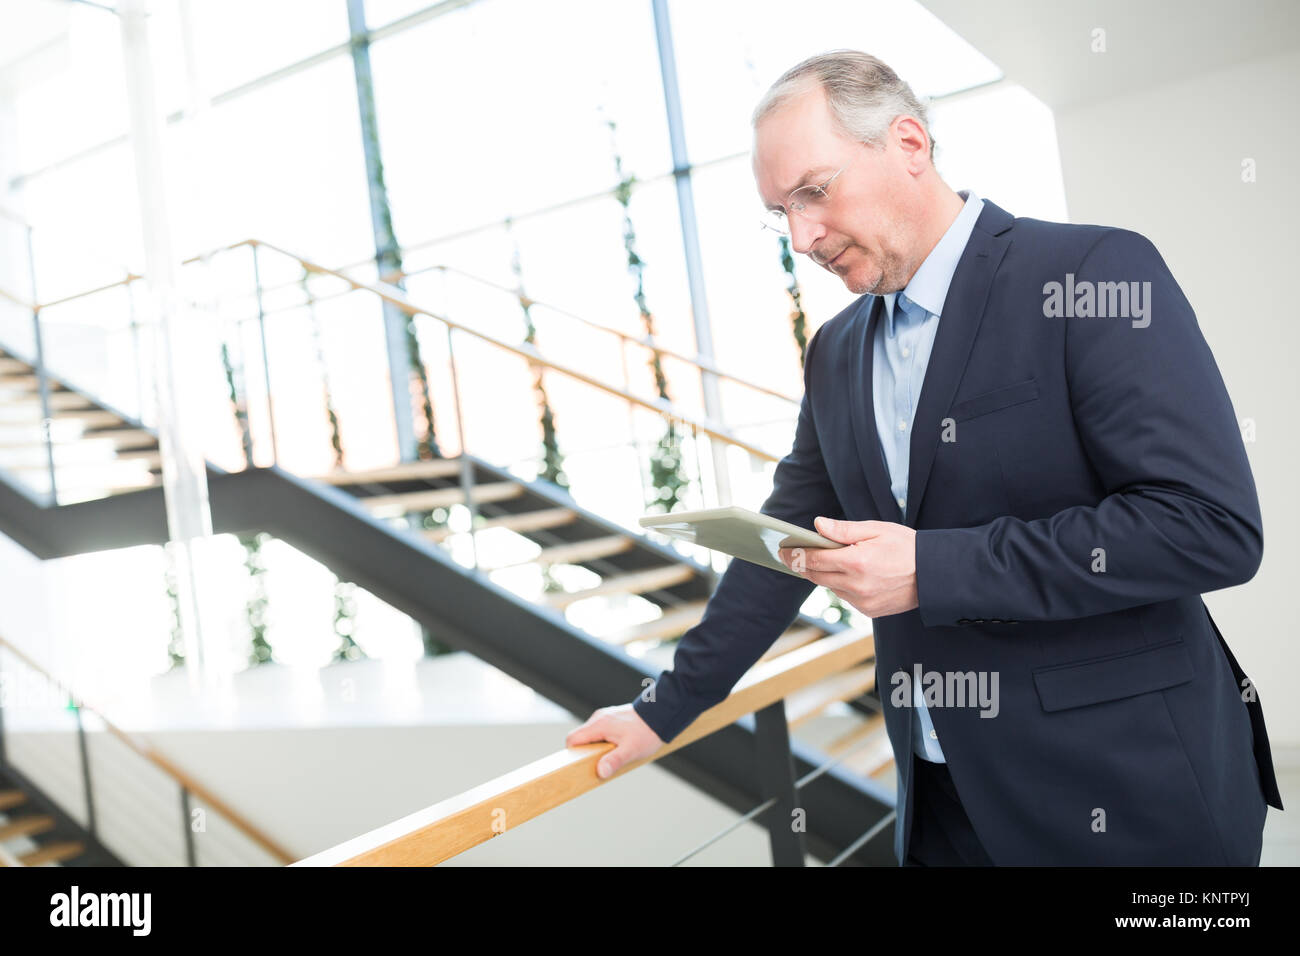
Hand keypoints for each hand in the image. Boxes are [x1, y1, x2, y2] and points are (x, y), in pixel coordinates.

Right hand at [565, 703, 664, 778]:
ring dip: (596, 747)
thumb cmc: (647, 732)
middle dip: (585, 752)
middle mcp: (599, 718)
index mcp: (599, 725)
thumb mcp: (631, 751)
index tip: (580, 765)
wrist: (661, 714)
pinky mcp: (612, 717)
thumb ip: (614, 761)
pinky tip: (617, 747)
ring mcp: (605, 716)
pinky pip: (600, 731)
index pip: (572, 739)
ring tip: (611, 755)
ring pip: (590, 734)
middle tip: (598, 763)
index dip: (573, 754)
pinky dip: (603, 740)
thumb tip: (600, 772)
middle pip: (580, 738)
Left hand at [777, 516, 918, 617]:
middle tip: (789, 555)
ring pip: (830, 587)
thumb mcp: (876, 530)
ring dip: (824, 575)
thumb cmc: (907, 547)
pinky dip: (842, 586)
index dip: (795, 554)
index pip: (814, 559)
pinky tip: (850, 575)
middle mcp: (856, 586)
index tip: (782, 550)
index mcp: (856, 563)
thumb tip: (817, 525)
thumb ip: (844, 530)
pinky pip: (846, 597)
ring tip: (823, 561)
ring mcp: (862, 602)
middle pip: (816, 576)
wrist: (934, 575)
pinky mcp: (869, 611)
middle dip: (801, 565)